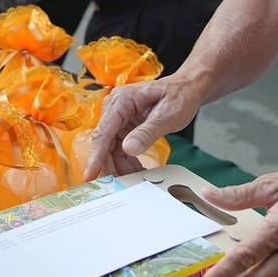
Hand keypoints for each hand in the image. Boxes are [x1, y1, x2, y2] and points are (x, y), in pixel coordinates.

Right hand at [83, 76, 203, 180]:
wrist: (186, 90)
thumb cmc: (179, 95)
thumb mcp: (167, 115)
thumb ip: (147, 132)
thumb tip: (128, 149)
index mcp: (122, 101)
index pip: (104, 131)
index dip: (96, 155)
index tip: (91, 174)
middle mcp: (116, 109)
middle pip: (105, 143)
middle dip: (110, 166)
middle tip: (117, 186)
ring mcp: (119, 119)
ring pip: (112, 150)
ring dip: (122, 167)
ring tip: (135, 181)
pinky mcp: (125, 127)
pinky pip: (121, 149)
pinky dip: (128, 162)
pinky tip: (137, 172)